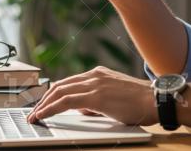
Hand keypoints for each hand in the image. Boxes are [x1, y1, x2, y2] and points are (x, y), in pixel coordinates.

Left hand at [26, 66, 157, 125]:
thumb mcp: (114, 96)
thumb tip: (81, 108)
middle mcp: (94, 75)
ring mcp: (94, 84)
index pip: (69, 82)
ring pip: (59, 91)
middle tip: (34, 111)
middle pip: (60, 85)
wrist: (155, 100)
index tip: (43, 102)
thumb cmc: (140, 101)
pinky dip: (50, 108)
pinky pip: (65, 101)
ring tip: (35, 116)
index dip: (53, 93)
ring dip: (44, 104)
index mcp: (99, 74)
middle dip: (44, 99)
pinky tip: (42, 115)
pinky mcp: (95, 96)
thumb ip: (96, 100)